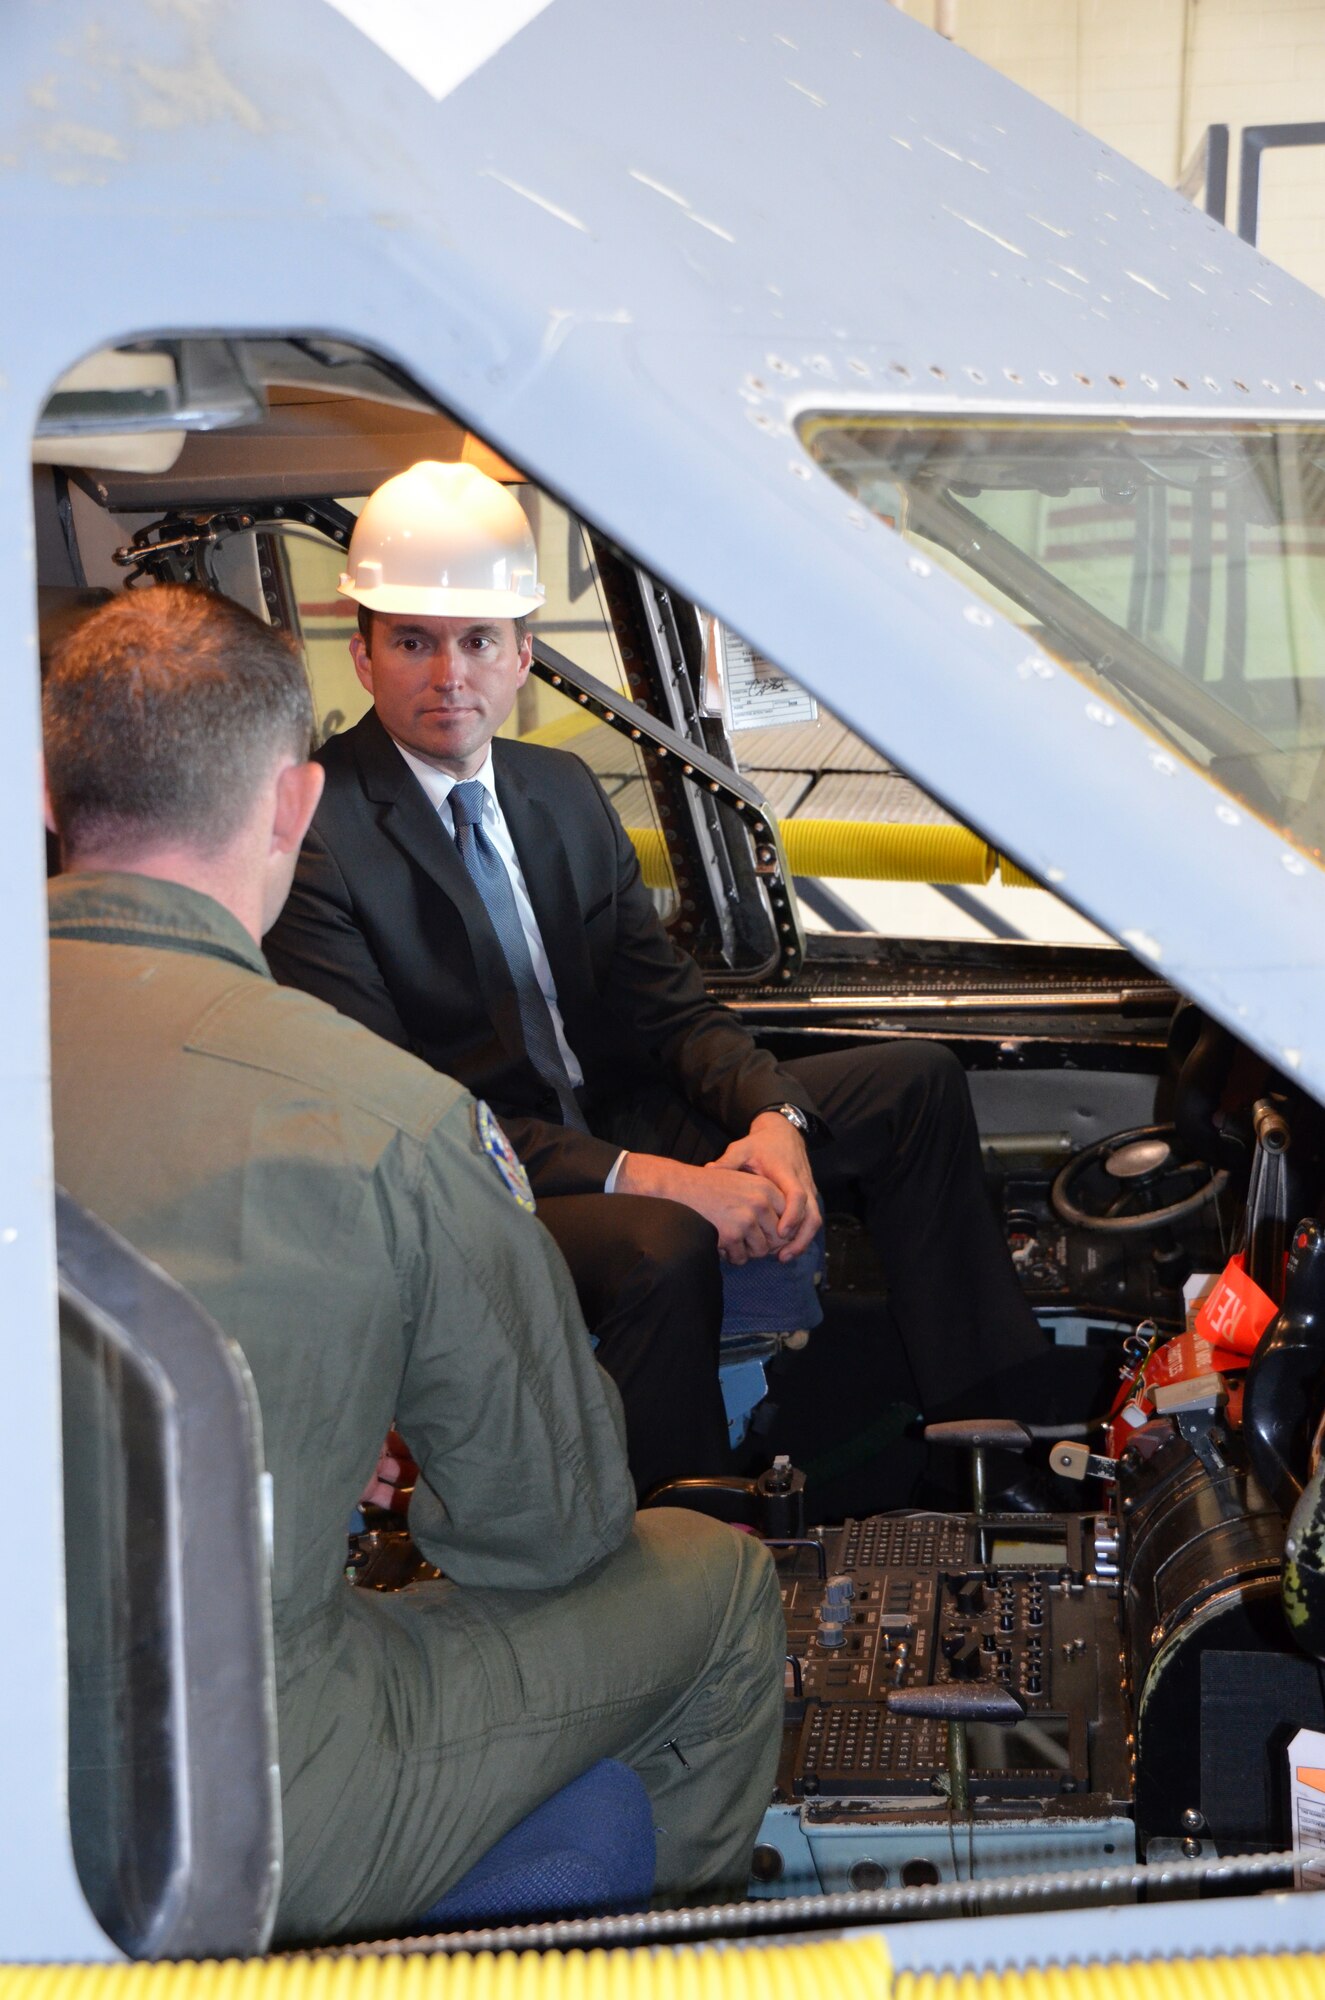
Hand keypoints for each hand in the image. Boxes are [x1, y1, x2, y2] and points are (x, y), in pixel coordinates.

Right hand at [613, 1150, 785, 1263]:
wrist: (682, 1187)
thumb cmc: (712, 1186)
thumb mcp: (745, 1182)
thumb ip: (767, 1202)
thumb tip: (786, 1235)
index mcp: (766, 1187)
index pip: (790, 1218)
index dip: (781, 1230)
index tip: (768, 1234)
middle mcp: (760, 1201)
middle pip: (779, 1238)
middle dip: (765, 1243)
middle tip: (749, 1240)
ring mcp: (746, 1218)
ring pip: (762, 1250)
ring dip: (748, 1251)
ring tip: (734, 1242)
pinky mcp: (731, 1234)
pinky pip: (742, 1258)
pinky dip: (732, 1256)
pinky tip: (722, 1245)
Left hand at [709, 1111, 821, 1260]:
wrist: (783, 1134)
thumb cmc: (760, 1144)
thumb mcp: (742, 1148)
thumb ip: (728, 1161)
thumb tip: (708, 1170)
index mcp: (786, 1172)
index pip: (797, 1195)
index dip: (792, 1215)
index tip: (780, 1232)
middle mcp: (802, 1182)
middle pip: (812, 1214)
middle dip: (800, 1237)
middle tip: (783, 1256)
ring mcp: (809, 1190)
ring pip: (814, 1219)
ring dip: (801, 1240)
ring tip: (784, 1257)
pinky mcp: (809, 1196)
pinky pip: (810, 1218)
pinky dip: (801, 1235)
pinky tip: (785, 1248)